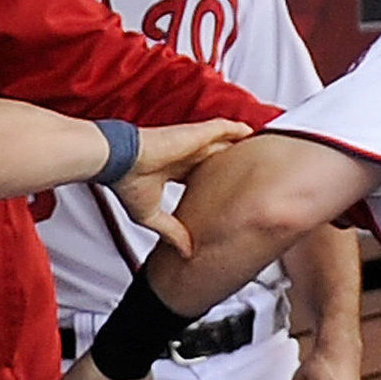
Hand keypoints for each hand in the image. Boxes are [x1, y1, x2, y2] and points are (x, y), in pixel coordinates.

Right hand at [111, 119, 251, 256]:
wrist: (120, 162)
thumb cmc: (128, 182)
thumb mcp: (151, 216)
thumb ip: (171, 232)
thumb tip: (185, 252)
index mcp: (175, 170)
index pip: (201, 175)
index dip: (215, 183)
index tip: (229, 193)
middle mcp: (185, 156)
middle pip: (216, 157)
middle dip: (232, 164)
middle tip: (255, 173)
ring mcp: (191, 143)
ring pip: (222, 141)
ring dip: (238, 143)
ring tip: (260, 148)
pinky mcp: (196, 134)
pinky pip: (223, 128)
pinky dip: (237, 129)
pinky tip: (251, 131)